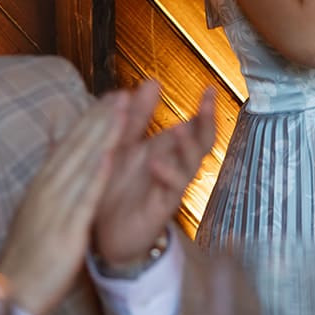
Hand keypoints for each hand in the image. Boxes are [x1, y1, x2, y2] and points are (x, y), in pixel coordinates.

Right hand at [0, 93, 127, 314]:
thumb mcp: (35, 208)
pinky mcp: (67, 230)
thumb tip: (55, 143)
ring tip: (124, 110)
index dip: (92, 118)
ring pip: (84, 164)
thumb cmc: (26, 252)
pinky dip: (97, 175)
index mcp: (43, 184)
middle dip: (102, 118)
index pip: (70, 144)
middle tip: (124, 92)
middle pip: (78, 147)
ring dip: (104, 135)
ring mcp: (57, 208)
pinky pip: (85, 198)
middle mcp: (48, 190)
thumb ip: (48, 175)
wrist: (11, 291)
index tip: (112, 96)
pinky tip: (111, 155)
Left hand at [92, 84, 216, 267]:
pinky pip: (170, 191)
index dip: (205, 110)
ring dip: (187, 147)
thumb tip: (152, 82)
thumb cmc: (116, 187)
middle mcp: (172, 166)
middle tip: (209, 103)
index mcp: (165, 149)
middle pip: (201, 143)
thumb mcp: (122, 145)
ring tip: (181, 129)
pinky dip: (166, 175)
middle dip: (207, 123)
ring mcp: (169, 187)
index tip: (210, 89)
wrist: (104, 232)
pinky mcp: (160, 208)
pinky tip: (156, 163)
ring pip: (190, 165)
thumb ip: (136, 117)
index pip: (193, 126)